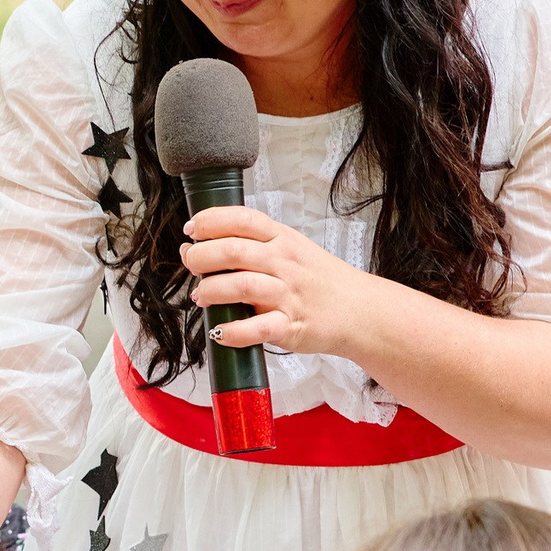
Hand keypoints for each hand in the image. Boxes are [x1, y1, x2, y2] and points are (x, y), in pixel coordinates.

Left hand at [177, 205, 369, 354]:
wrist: (360, 310)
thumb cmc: (317, 280)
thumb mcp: (290, 249)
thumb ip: (251, 245)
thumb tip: (199, 246)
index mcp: (282, 239)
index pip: (242, 219)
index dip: (210, 221)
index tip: (191, 229)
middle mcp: (284, 263)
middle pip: (234, 252)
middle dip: (201, 257)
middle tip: (191, 264)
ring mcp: (288, 295)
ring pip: (242, 286)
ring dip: (211, 291)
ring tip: (201, 297)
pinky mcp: (291, 326)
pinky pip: (257, 329)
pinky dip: (233, 331)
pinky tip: (219, 331)